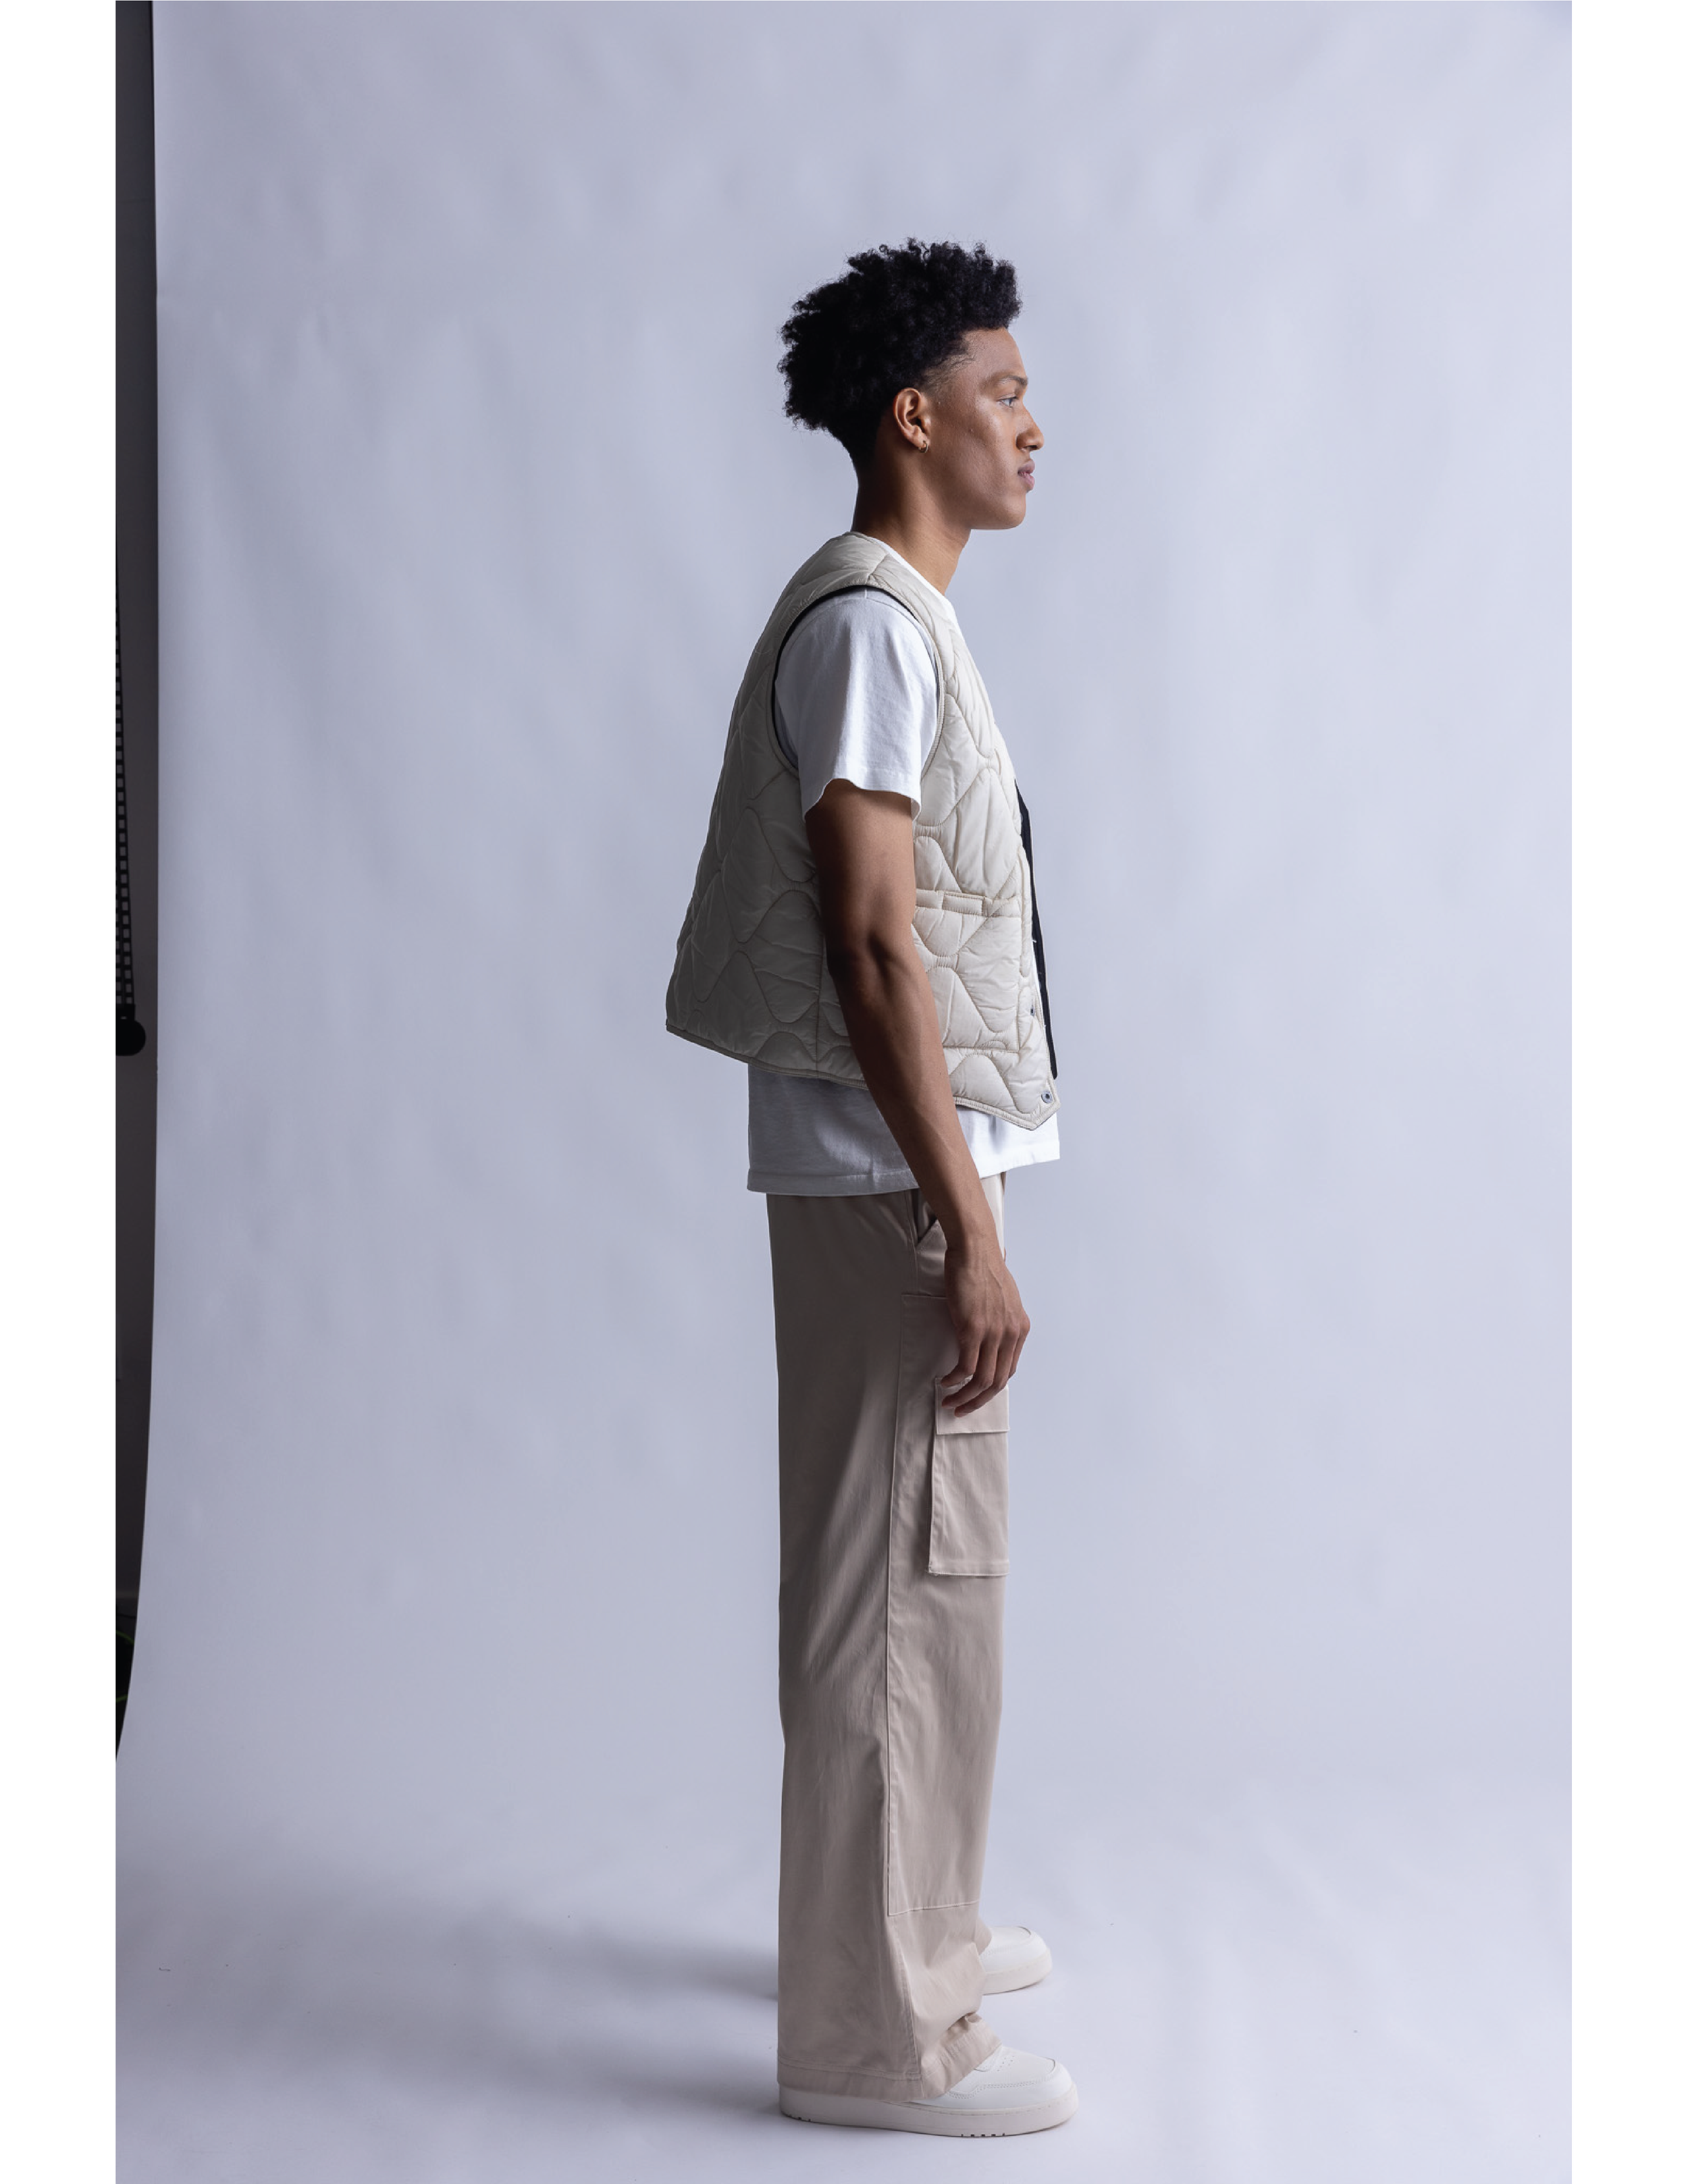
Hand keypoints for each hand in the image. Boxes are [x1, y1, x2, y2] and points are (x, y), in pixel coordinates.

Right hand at [939, 1237, 1030, 1416]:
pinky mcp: (973, 1329)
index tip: (976, 1396)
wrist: (975, 1249)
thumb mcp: (1004, 1297)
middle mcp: (1011, 1334)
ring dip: (964, 1396)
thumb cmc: (984, 1268)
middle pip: (998, 1381)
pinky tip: (944, 1381)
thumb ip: (1002, 1318)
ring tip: (949, 1401)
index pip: (1009, 1370)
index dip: (991, 1389)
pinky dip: (954, 1380)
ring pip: (982, 1380)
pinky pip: (966, 1367)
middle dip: (978, 1401)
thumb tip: (990, 1330)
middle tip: (961, 1409)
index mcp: (1020, 1328)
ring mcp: (993, 1333)